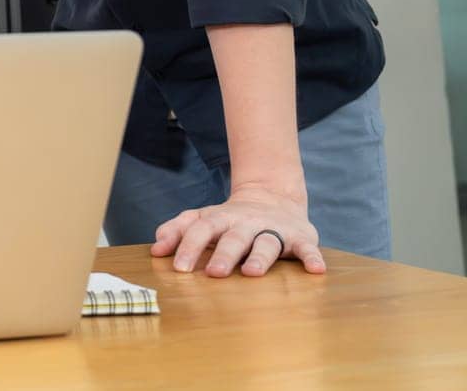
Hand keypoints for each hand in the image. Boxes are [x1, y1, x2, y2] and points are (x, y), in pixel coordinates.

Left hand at [151, 185, 324, 276]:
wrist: (273, 198)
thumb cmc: (231, 219)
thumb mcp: (203, 218)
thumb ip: (178, 230)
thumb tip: (155, 248)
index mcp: (221, 218)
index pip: (201, 230)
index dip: (188, 247)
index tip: (178, 268)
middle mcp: (246, 223)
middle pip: (233, 238)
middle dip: (223, 255)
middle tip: (213, 273)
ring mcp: (274, 230)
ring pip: (266, 243)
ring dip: (259, 258)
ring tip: (252, 273)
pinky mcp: (300, 238)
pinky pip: (308, 248)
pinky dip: (312, 257)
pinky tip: (316, 270)